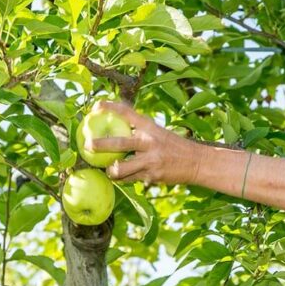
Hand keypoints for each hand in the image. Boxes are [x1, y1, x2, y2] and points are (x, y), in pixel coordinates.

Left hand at [85, 101, 203, 184]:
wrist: (196, 162)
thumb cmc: (173, 146)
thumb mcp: (158, 132)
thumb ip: (140, 131)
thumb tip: (116, 127)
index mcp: (150, 127)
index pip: (127, 113)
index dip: (110, 107)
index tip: (96, 106)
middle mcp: (149, 141)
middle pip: (119, 142)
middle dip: (100, 144)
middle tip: (87, 145)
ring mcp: (150, 160)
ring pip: (121, 167)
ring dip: (111, 170)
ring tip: (108, 170)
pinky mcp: (151, 176)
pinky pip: (130, 179)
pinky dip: (124, 179)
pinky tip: (122, 179)